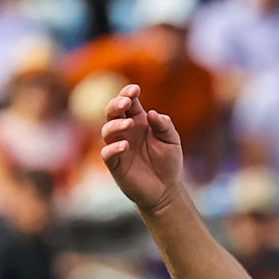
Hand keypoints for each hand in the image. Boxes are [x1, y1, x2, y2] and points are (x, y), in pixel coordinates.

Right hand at [100, 84, 184, 211]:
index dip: (128, 93)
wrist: (166, 189)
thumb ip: (164, 125)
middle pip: (112, 112)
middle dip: (116, 104)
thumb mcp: (172, 141)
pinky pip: (107, 153)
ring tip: (129, 124)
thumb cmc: (168, 162)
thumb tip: (152, 113)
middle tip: (126, 102)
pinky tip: (125, 146)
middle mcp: (125, 131)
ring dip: (116, 125)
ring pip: (107, 130)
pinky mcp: (115, 164)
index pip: (128, 102)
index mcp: (138, 121)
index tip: (135, 89)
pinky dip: (113, 148)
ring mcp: (118, 146)